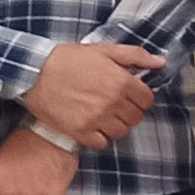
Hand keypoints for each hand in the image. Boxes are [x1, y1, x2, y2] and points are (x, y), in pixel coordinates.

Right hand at [23, 41, 164, 144]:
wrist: (34, 72)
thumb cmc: (68, 59)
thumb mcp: (104, 50)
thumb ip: (135, 56)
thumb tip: (160, 63)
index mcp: (121, 82)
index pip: (147, 100)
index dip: (140, 98)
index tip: (129, 95)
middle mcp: (112, 103)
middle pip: (136, 118)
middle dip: (129, 111)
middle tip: (115, 105)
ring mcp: (96, 119)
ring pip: (121, 132)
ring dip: (115, 125)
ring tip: (103, 115)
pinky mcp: (80, 131)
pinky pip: (102, 143)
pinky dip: (100, 137)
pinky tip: (92, 126)